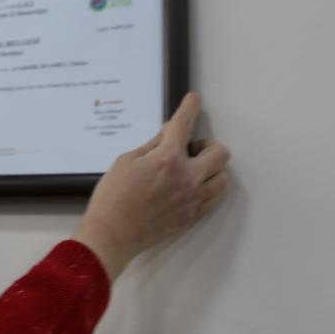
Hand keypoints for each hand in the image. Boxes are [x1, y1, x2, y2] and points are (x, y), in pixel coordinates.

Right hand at [74, 92, 229, 280]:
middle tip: (190, 148)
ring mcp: (193, 198)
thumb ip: (152, 146)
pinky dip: (209, 187)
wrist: (112, 233)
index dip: (190, 107)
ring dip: (211, 168)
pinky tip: (193, 186)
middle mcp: (187, 177)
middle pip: (219, 153)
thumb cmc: (113, 197)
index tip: (194, 100)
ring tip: (193, 169)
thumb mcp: (126, 161)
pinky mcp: (192, 216)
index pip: (184, 124)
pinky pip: (215, 198)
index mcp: (167, 158)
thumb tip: (167, 135)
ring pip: (222, 177)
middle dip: (207, 145)